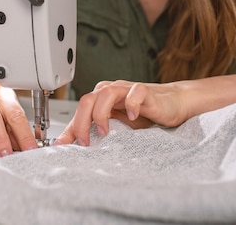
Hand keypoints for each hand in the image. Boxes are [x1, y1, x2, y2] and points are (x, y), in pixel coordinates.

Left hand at [54, 80, 186, 145]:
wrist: (172, 103)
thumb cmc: (144, 114)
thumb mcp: (117, 126)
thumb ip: (96, 131)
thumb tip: (73, 145)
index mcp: (101, 98)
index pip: (79, 110)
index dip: (70, 128)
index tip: (62, 145)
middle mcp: (111, 91)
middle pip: (87, 99)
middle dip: (82, 122)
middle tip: (85, 142)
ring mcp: (127, 89)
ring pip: (106, 93)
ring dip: (101, 113)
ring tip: (105, 131)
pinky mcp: (145, 91)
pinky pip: (135, 92)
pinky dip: (131, 104)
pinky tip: (133, 117)